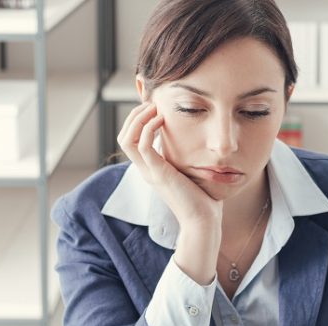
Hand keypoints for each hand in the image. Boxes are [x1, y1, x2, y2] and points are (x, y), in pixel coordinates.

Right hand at [117, 102, 223, 229]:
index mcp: (150, 169)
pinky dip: (149, 128)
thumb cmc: (202, 198)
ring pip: (126, 139)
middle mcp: (146, 170)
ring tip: (154, 108)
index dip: (137, 120)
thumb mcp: (188, 170)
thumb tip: (192, 139)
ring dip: (138, 118)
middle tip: (153, 104)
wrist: (203, 220)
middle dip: (134, 116)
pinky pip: (143, 145)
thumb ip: (183, 155)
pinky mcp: (158, 174)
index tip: (155, 108)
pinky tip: (163, 120)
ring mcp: (149, 172)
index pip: (130, 140)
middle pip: (123, 137)